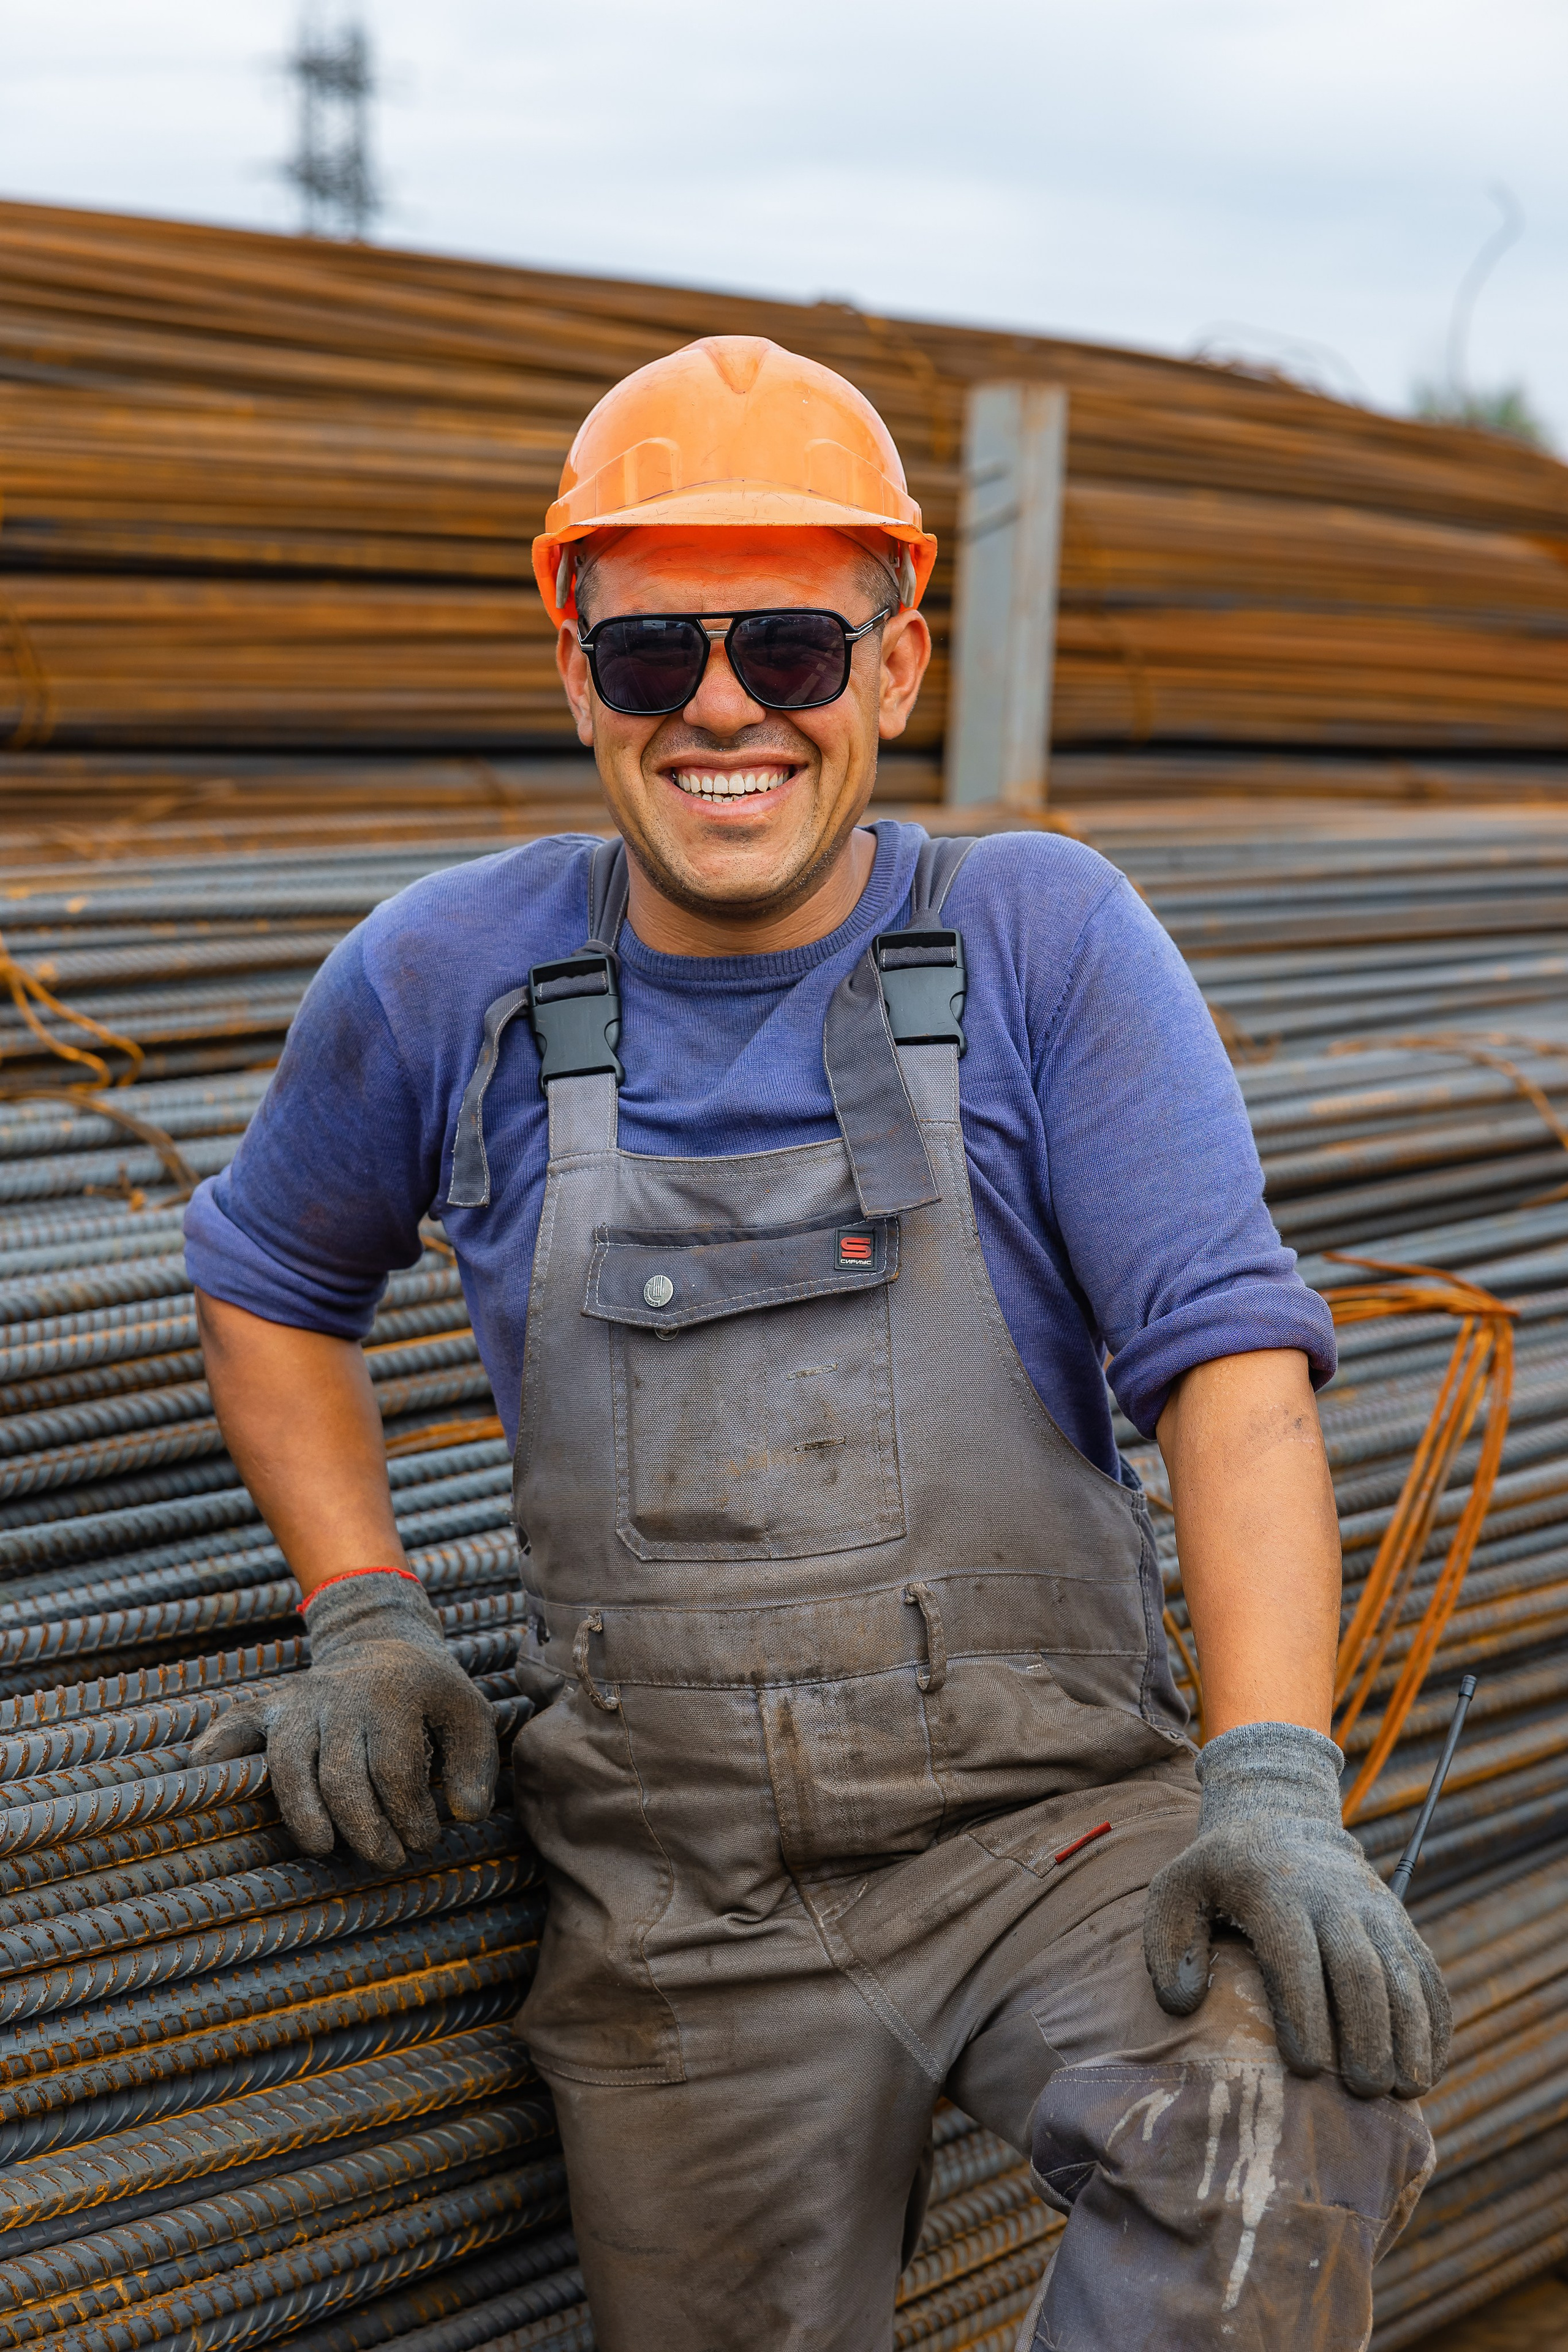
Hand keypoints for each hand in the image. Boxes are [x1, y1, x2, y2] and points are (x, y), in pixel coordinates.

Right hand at [193, 1569, 497, 1870]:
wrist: (381, 1638)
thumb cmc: (429, 1692)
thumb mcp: (469, 1714)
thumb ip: (474, 1766)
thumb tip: (467, 1816)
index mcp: (393, 1697)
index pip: (395, 1770)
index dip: (409, 1816)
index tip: (424, 1841)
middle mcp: (341, 1697)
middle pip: (341, 1776)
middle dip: (364, 1829)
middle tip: (387, 1860)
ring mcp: (300, 1701)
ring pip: (289, 1763)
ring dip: (303, 1814)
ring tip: (325, 1849)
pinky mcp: (269, 1705)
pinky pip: (235, 1726)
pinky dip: (216, 1749)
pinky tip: (203, 1774)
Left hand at [1143, 1721, 1450, 2098]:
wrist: (1282, 1818)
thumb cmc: (1220, 1873)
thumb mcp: (1176, 1889)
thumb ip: (1168, 1945)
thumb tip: (1182, 2006)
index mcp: (1273, 1890)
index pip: (1296, 1955)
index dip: (1305, 2012)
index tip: (1306, 2069)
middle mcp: (1332, 1897)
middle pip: (1361, 1969)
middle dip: (1367, 2035)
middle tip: (1363, 2092)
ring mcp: (1374, 1908)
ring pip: (1403, 1972)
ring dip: (1411, 2034)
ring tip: (1404, 2090)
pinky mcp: (1400, 1922)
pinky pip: (1427, 1972)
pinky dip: (1434, 2020)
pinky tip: (1429, 2067)